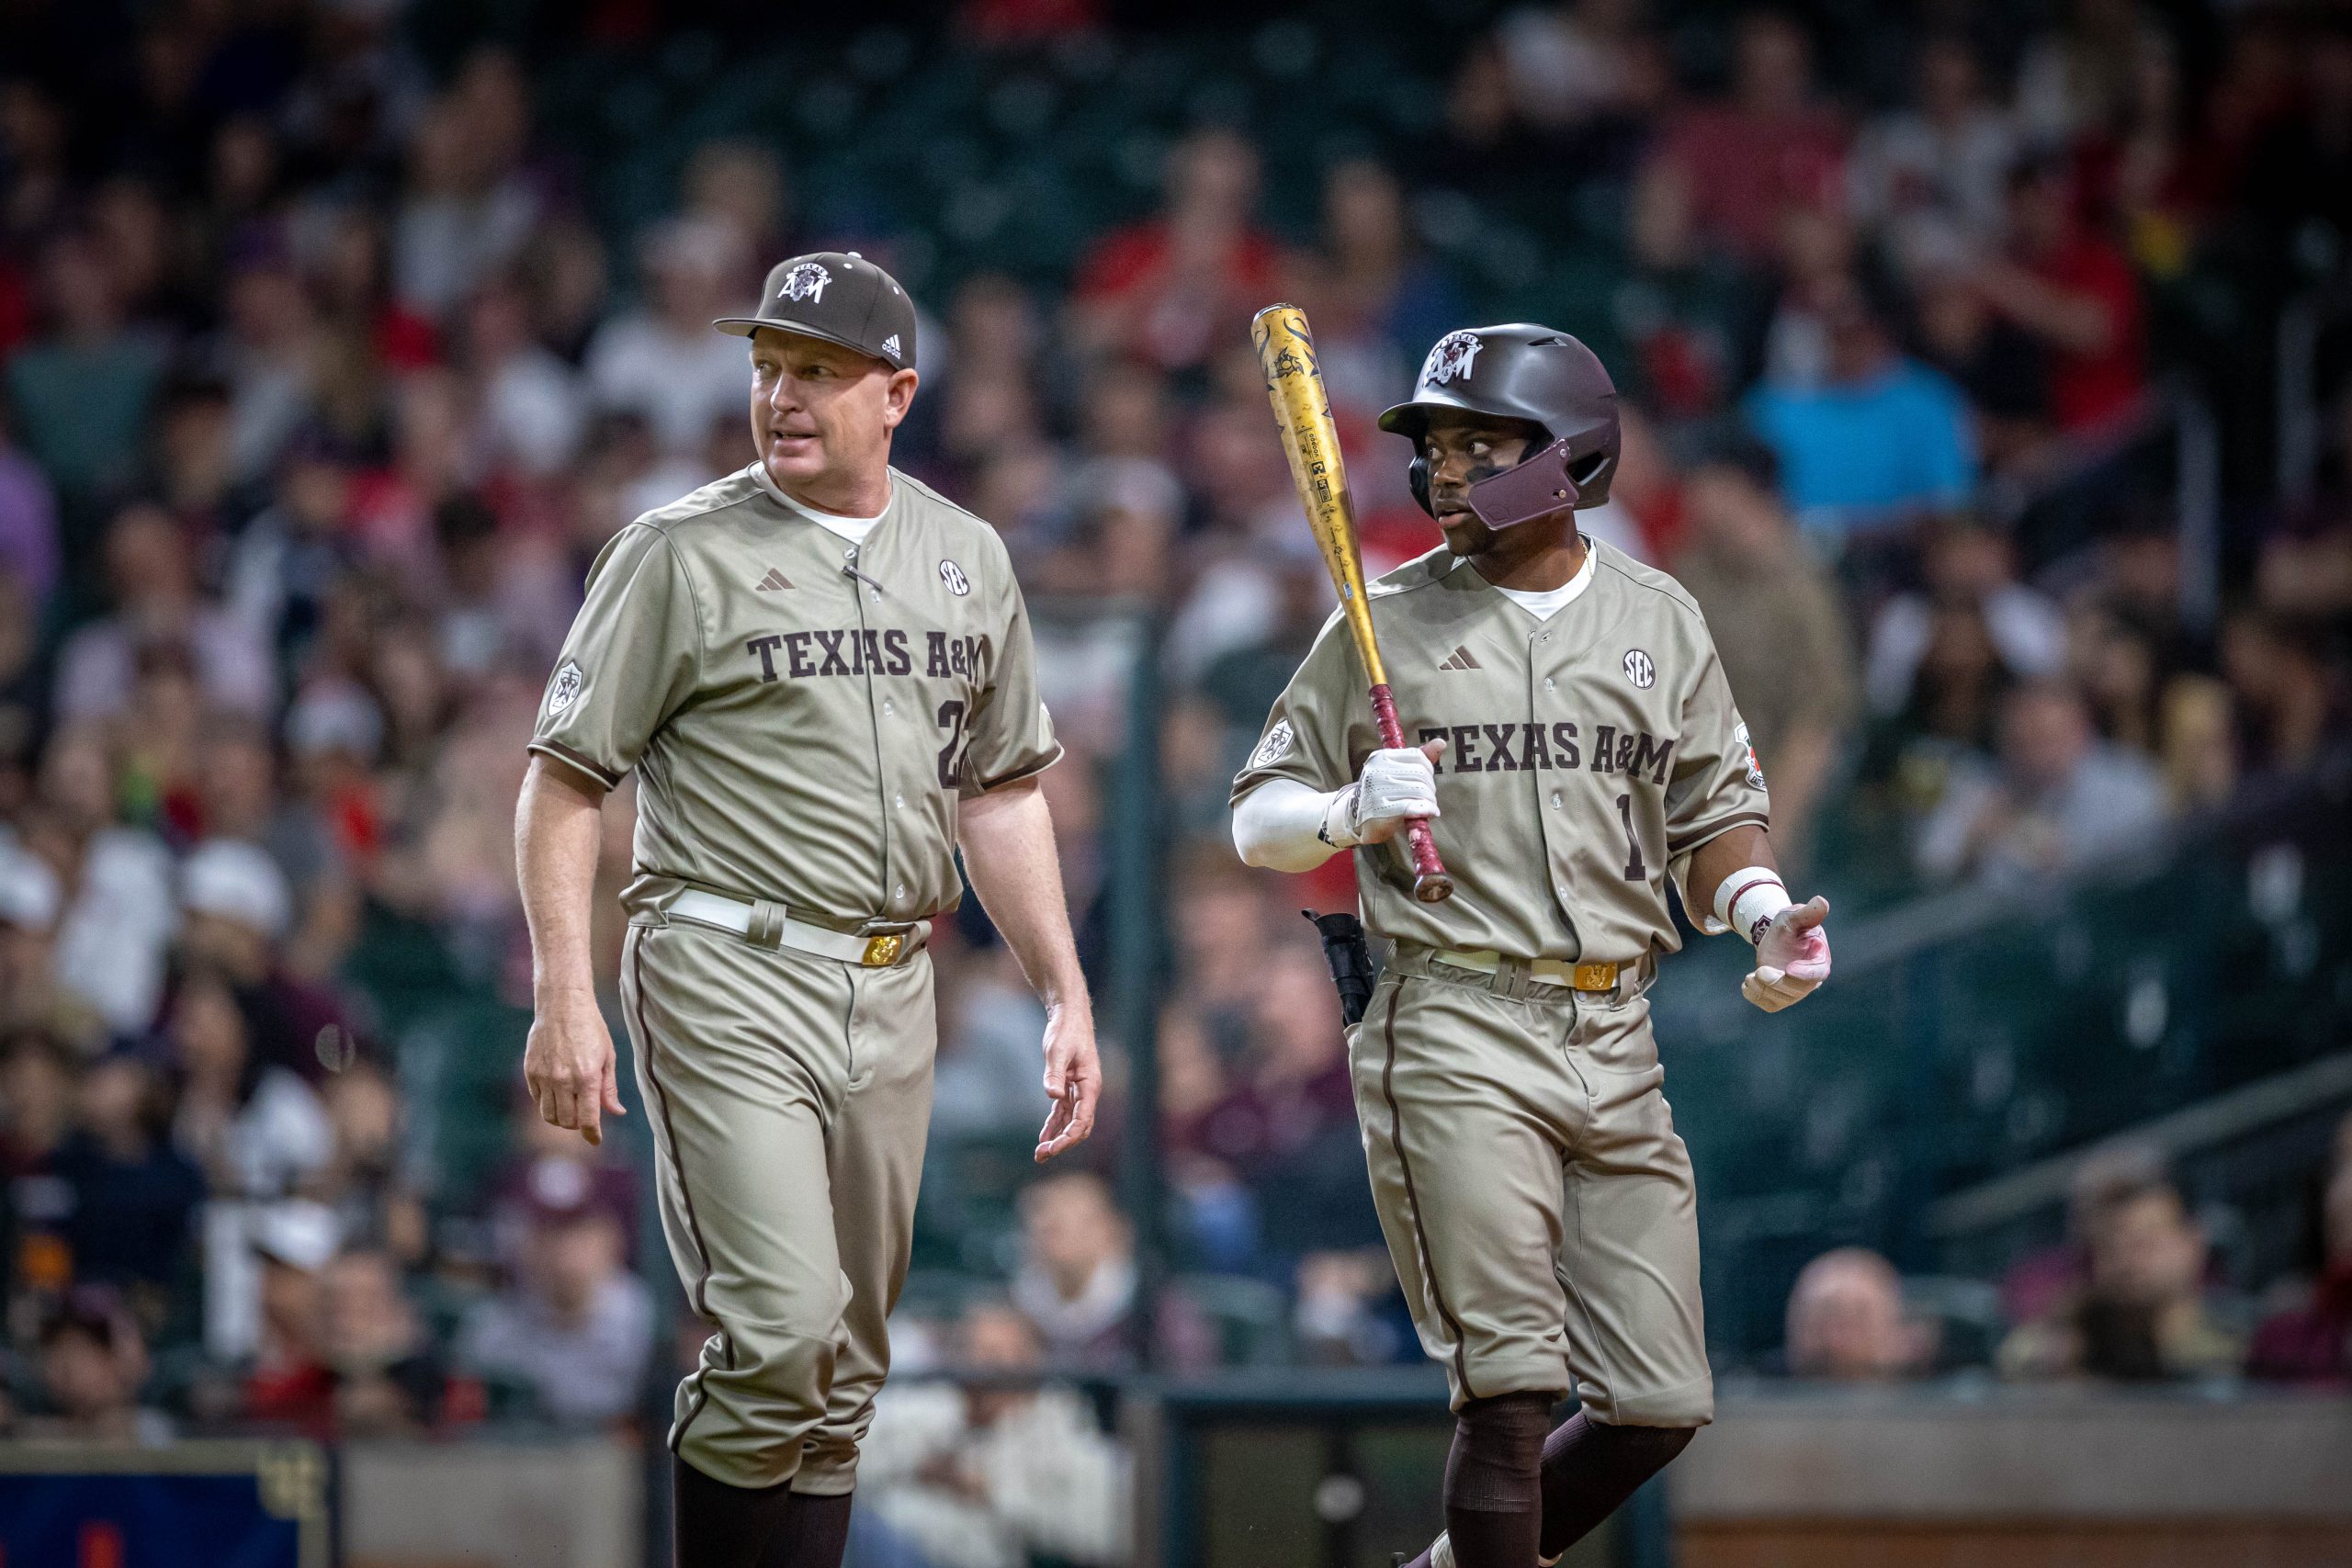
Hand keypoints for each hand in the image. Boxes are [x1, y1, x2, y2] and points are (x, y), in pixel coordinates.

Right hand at [523, 988, 624, 1145]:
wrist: (562, 1004)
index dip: (592, 1134)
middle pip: (566, 1121)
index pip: (587, 1119)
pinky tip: (557, 1092)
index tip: (595, 1140)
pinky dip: (548, 1103)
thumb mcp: (607, 1056)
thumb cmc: (591, 1028)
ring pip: (549, 1115)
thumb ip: (609, 1088)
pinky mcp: (531, 1070)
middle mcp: (564, 1079)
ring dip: (560, 1118)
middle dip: (577, 1125)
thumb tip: (616, 1112)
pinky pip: (537, 1099)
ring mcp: (544, 1076)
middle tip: (584, 1117)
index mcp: (587, 1076)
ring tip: (570, 1107)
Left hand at [1035, 999, 1100, 1162]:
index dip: (1068, 1137)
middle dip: (1063, 1143)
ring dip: (1057, 1137)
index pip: (1083, 1120)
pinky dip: (1054, 1124)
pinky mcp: (1068, 1086)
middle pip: (1079, 1126)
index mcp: (1090, 1085)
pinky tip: (1044, 1136)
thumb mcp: (1057, 1051)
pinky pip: (1063, 1111)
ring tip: (1040, 1154)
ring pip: (1071, 1122)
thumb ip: (1055, 1074)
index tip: (1052, 1148)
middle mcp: (1087, 1091)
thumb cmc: (1066, 1031)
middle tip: (1042, 1155)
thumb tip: (1053, 1096)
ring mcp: (1079, 1090)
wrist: (1069, 1016)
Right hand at [1332, 738, 1443, 846]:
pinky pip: (1413, 806)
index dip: (1428, 770)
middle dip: (1430, 788)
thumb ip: (1419, 759)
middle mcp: (1377, 771)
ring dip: (1430, 801)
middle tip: (1428, 798)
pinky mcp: (1381, 809)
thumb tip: (1441, 742)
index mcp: (1380, 758)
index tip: (1426, 781)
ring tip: (1429, 807)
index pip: (1417, 756)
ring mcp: (1377, 790)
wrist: (1356, 818)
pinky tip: (1430, 813)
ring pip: (1420, 790)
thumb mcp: (1397, 773)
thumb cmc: (1381, 793)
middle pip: (1420, 774)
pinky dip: (1427, 809)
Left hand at [1740, 895, 1830, 1012]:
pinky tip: (1747, 983)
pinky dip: (1755, 996)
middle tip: (1759, 971)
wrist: (1775, 936)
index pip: (1818, 973)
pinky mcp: (1779, 996)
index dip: (1805, 974)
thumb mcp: (1795, 916)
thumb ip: (1808, 913)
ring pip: (1781, 1000)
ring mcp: (1795, 990)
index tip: (1789, 969)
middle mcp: (1810, 979)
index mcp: (1819, 959)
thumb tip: (1821, 901)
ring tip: (1750, 977)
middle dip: (1777, 983)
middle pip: (1797, 990)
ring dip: (1763, 990)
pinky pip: (1768, 1004)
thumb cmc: (1790, 924)